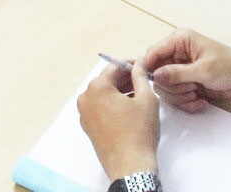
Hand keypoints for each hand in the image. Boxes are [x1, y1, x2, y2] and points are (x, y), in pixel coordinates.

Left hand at [77, 60, 158, 179]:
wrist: (130, 167)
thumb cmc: (139, 131)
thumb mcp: (146, 99)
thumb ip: (140, 75)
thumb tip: (138, 62)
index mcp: (97, 87)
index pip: (114, 67)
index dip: (130, 65)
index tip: (143, 66)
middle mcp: (85, 97)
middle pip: (107, 80)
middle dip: (125, 79)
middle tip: (143, 80)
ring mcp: (84, 113)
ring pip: (103, 94)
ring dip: (119, 92)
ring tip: (138, 95)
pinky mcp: (88, 127)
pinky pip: (100, 108)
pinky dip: (112, 104)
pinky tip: (128, 109)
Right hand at [143, 29, 230, 111]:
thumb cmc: (228, 67)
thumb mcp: (203, 70)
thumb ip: (177, 73)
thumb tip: (155, 76)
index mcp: (179, 40)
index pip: (154, 52)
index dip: (149, 66)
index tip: (150, 81)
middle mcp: (177, 53)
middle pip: (158, 73)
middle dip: (173, 86)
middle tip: (190, 89)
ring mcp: (181, 69)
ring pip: (166, 87)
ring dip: (181, 96)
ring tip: (197, 94)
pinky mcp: (186, 82)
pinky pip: (176, 96)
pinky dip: (187, 102)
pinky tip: (200, 101)